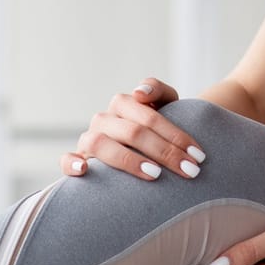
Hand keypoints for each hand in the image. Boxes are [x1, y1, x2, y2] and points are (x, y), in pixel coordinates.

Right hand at [60, 76, 206, 181]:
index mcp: (124, 105)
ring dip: (129, 159)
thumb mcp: (165, 105)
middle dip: (165, 152)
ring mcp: (89, 139)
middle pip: (133, 132)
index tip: (198, 155)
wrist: (143, 148)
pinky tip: (84, 170)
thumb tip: (139, 93)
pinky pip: (66, 159)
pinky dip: (71, 163)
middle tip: (190, 171)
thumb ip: (159, 91)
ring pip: (101, 143)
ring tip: (155, 174)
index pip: (149, 117)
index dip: (175, 135)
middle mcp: (105, 120)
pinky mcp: (79, 158)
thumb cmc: (157, 129)